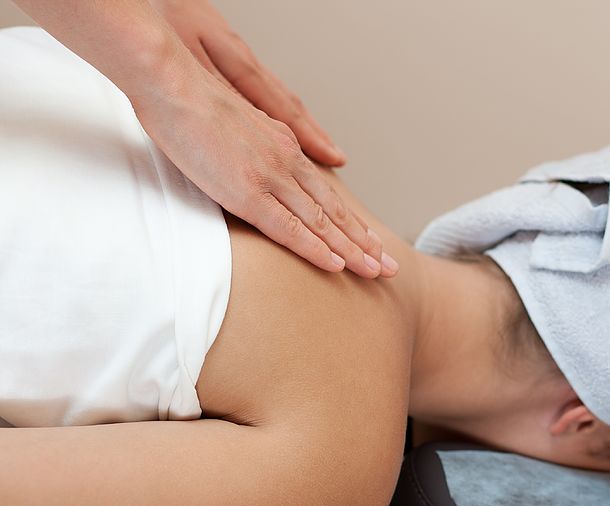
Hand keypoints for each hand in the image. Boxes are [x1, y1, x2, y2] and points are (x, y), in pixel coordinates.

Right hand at [142, 0, 396, 277]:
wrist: (173, 84)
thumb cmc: (192, 104)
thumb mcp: (237, 125)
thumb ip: (256, 146)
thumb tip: (260, 163)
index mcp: (284, 147)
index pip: (325, 194)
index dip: (350, 221)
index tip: (369, 241)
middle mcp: (287, 163)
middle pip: (334, 211)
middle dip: (364, 242)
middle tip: (389, 266)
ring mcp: (271, 179)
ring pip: (321, 223)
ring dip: (351, 251)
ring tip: (376, 272)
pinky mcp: (249, 193)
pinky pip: (290, 229)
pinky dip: (317, 248)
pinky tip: (337, 265)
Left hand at [148, 0, 342, 167]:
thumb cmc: (160, 15)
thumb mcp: (190, 60)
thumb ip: (223, 92)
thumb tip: (255, 127)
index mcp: (241, 64)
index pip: (286, 110)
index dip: (311, 138)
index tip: (333, 158)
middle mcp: (245, 62)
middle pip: (289, 105)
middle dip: (314, 134)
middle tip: (335, 158)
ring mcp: (235, 57)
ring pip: (277, 96)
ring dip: (300, 123)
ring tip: (317, 144)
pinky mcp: (221, 53)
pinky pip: (260, 90)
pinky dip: (277, 110)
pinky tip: (276, 118)